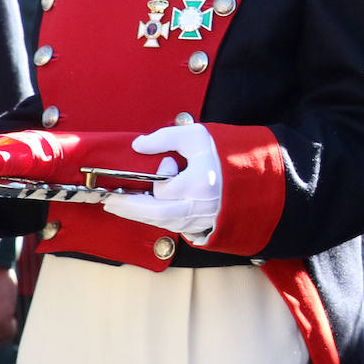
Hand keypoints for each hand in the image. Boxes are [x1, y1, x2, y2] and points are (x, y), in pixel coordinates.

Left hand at [102, 124, 221, 243]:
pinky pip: (174, 227)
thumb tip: (138, 146)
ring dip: (141, 215)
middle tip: (109, 201)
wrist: (255, 175)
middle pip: (155, 214)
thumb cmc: (226, 154)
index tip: (167, 162)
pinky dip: (157, 220)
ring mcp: (201, 221)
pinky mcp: (203, 227)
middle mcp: (198, 209)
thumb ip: (165, 138)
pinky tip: (145, 213)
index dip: (161, 174)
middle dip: (129, 208)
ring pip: (164, 223)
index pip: (165, 186)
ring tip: (121, 206)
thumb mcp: (197, 136)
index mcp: (199, 186)